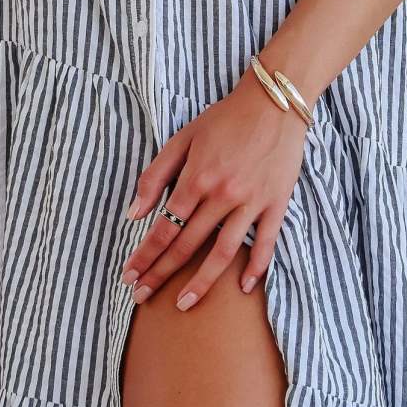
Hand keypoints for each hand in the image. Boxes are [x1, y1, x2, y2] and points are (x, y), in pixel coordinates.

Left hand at [121, 76, 310, 308]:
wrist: (275, 102)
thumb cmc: (225, 118)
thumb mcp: (183, 138)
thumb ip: (156, 175)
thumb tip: (133, 213)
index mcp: (196, 178)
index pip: (163, 228)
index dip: (145, 255)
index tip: (130, 274)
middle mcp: (222, 195)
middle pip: (186, 245)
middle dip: (161, 273)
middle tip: (142, 295)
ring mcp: (251, 202)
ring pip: (222, 252)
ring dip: (201, 283)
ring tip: (183, 304)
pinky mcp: (276, 204)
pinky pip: (265, 243)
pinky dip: (256, 267)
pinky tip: (243, 287)